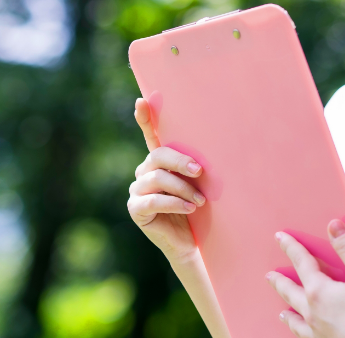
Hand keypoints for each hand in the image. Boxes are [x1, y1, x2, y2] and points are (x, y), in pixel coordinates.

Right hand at [127, 97, 206, 262]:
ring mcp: (137, 190)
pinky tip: (189, 207)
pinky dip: (173, 202)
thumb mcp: (200, 184)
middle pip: (158, 156)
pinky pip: (153, 200)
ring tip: (200, 200)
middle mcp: (145, 171)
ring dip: (182, 188)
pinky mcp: (136, 209)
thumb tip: (209, 155)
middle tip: (199, 171)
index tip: (142, 101)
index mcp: (160, 161)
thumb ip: (196, 167)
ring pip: (157, 178)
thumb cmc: (199, 209)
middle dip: (180, 161)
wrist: (193, 243)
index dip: (145, 118)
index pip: (151, 135)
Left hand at [268, 220, 344, 337]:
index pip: (301, 262)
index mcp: (319, 292)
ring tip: (281, 310)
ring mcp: (315, 330)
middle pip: (290, 291)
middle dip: (279, 281)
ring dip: (287, 309)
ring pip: (294, 317)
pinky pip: (303, 335)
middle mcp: (312, 312)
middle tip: (270, 275)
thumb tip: (334, 227)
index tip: (281, 238)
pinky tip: (299, 330)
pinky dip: (297, 330)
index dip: (291, 247)